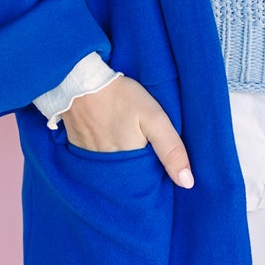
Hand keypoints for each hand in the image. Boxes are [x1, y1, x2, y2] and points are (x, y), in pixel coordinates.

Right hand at [62, 75, 193, 186]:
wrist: (80, 81)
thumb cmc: (120, 97)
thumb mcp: (154, 117)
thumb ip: (170, 149)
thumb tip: (187, 183)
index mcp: (129, 162)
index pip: (146, 183)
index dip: (156, 178)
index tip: (162, 171)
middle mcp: (107, 167)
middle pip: (127, 179)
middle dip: (138, 174)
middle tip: (144, 155)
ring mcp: (89, 159)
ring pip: (110, 172)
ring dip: (120, 166)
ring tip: (127, 149)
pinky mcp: (77, 148)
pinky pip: (93, 162)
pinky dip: (102, 157)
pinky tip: (107, 142)